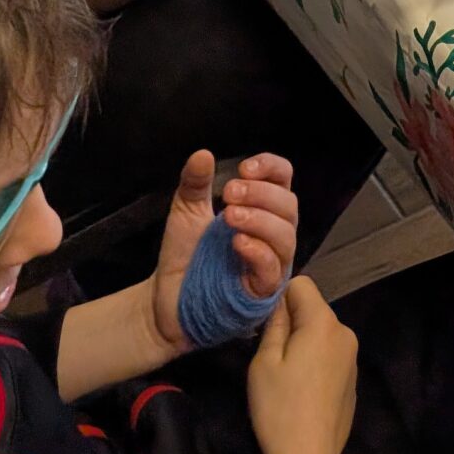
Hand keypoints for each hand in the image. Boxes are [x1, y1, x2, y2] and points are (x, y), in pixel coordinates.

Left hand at [149, 148, 297, 353]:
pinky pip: (273, 269)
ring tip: (230, 216)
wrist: (164, 300)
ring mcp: (272, 264)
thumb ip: (195, 183)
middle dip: (261, 194)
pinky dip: (258, 251)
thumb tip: (202, 154)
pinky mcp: (263, 292)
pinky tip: (237, 243)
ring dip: (260, 220)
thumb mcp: (186, 212)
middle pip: (289, 205)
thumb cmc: (185, 255)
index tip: (243, 168)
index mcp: (262, 208)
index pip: (283, 179)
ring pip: (286, 236)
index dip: (270, 168)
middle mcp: (274, 234)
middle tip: (228, 193)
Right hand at [248, 277, 357, 453]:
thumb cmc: (280, 408)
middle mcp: (345, 334)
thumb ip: (274, 325)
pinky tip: (301, 394)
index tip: (262, 323)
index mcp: (324, 323)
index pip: (302, 284)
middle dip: (291, 323)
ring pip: (322, 336)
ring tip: (284, 378)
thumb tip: (278, 302)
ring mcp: (353, 360)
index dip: (279, 297)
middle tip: (268, 355)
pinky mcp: (352, 383)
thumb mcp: (264, 363)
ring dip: (303, 345)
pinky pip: (330, 359)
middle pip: (313, 311)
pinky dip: (315, 365)